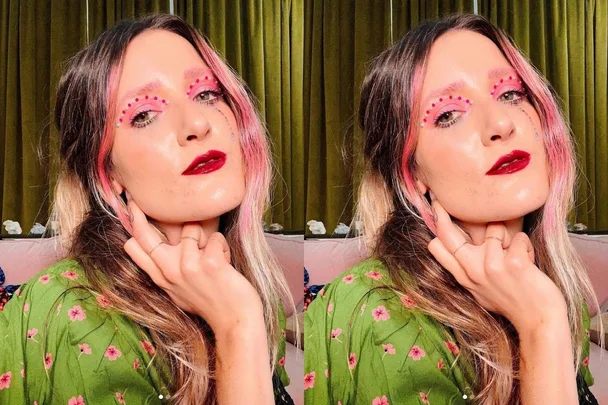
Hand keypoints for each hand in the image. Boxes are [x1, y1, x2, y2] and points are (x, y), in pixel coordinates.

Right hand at [123, 196, 264, 337]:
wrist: (235, 321)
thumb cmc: (212, 304)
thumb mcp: (180, 292)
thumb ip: (168, 272)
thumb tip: (159, 252)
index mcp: (162, 278)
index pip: (134, 248)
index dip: (133, 227)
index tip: (132, 208)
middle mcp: (170, 272)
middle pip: (144, 235)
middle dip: (139, 213)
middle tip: (136, 200)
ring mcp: (188, 267)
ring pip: (191, 227)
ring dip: (208, 240)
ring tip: (214, 260)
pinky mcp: (210, 263)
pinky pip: (215, 237)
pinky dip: (223, 247)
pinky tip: (226, 264)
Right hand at [427, 198, 566, 333]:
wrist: (539, 322)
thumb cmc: (514, 305)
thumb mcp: (480, 292)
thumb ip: (468, 272)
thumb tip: (460, 254)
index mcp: (464, 277)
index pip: (437, 247)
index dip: (436, 227)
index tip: (437, 210)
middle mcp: (473, 271)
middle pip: (447, 234)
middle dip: (442, 213)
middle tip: (440, 201)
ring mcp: (492, 267)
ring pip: (494, 228)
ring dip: (510, 239)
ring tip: (516, 257)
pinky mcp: (513, 263)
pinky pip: (518, 237)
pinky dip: (526, 246)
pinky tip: (528, 262)